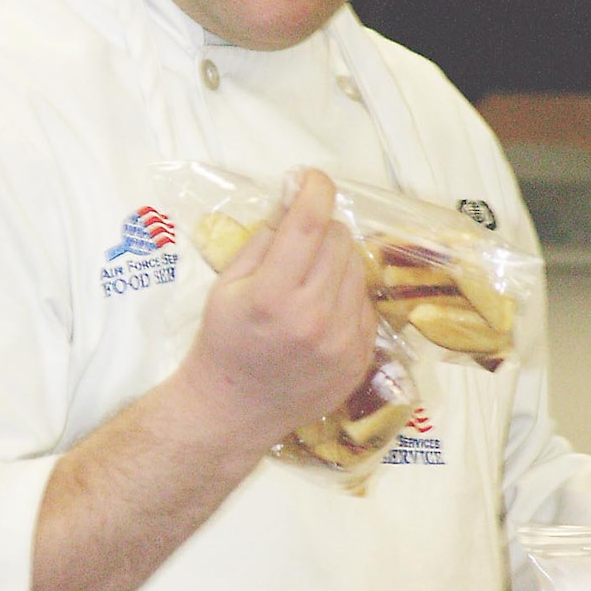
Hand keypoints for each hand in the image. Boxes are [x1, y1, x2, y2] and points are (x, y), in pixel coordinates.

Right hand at [175, 170, 378, 456]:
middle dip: (320, 230)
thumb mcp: (227, 285)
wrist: (235, 411)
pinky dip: (346, 296)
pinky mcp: (361, 358)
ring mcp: (344, 341)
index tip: (312, 178)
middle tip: (298, 242)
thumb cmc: (224, 342)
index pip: (309, 224)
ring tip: (307, 282)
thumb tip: (293, 195)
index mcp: (273, 296)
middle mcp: (315, 318)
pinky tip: (320, 312)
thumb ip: (264, 238)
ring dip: (336, 262)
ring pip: (357, 269)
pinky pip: (366, 303)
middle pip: (339, 240)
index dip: (315, 190)